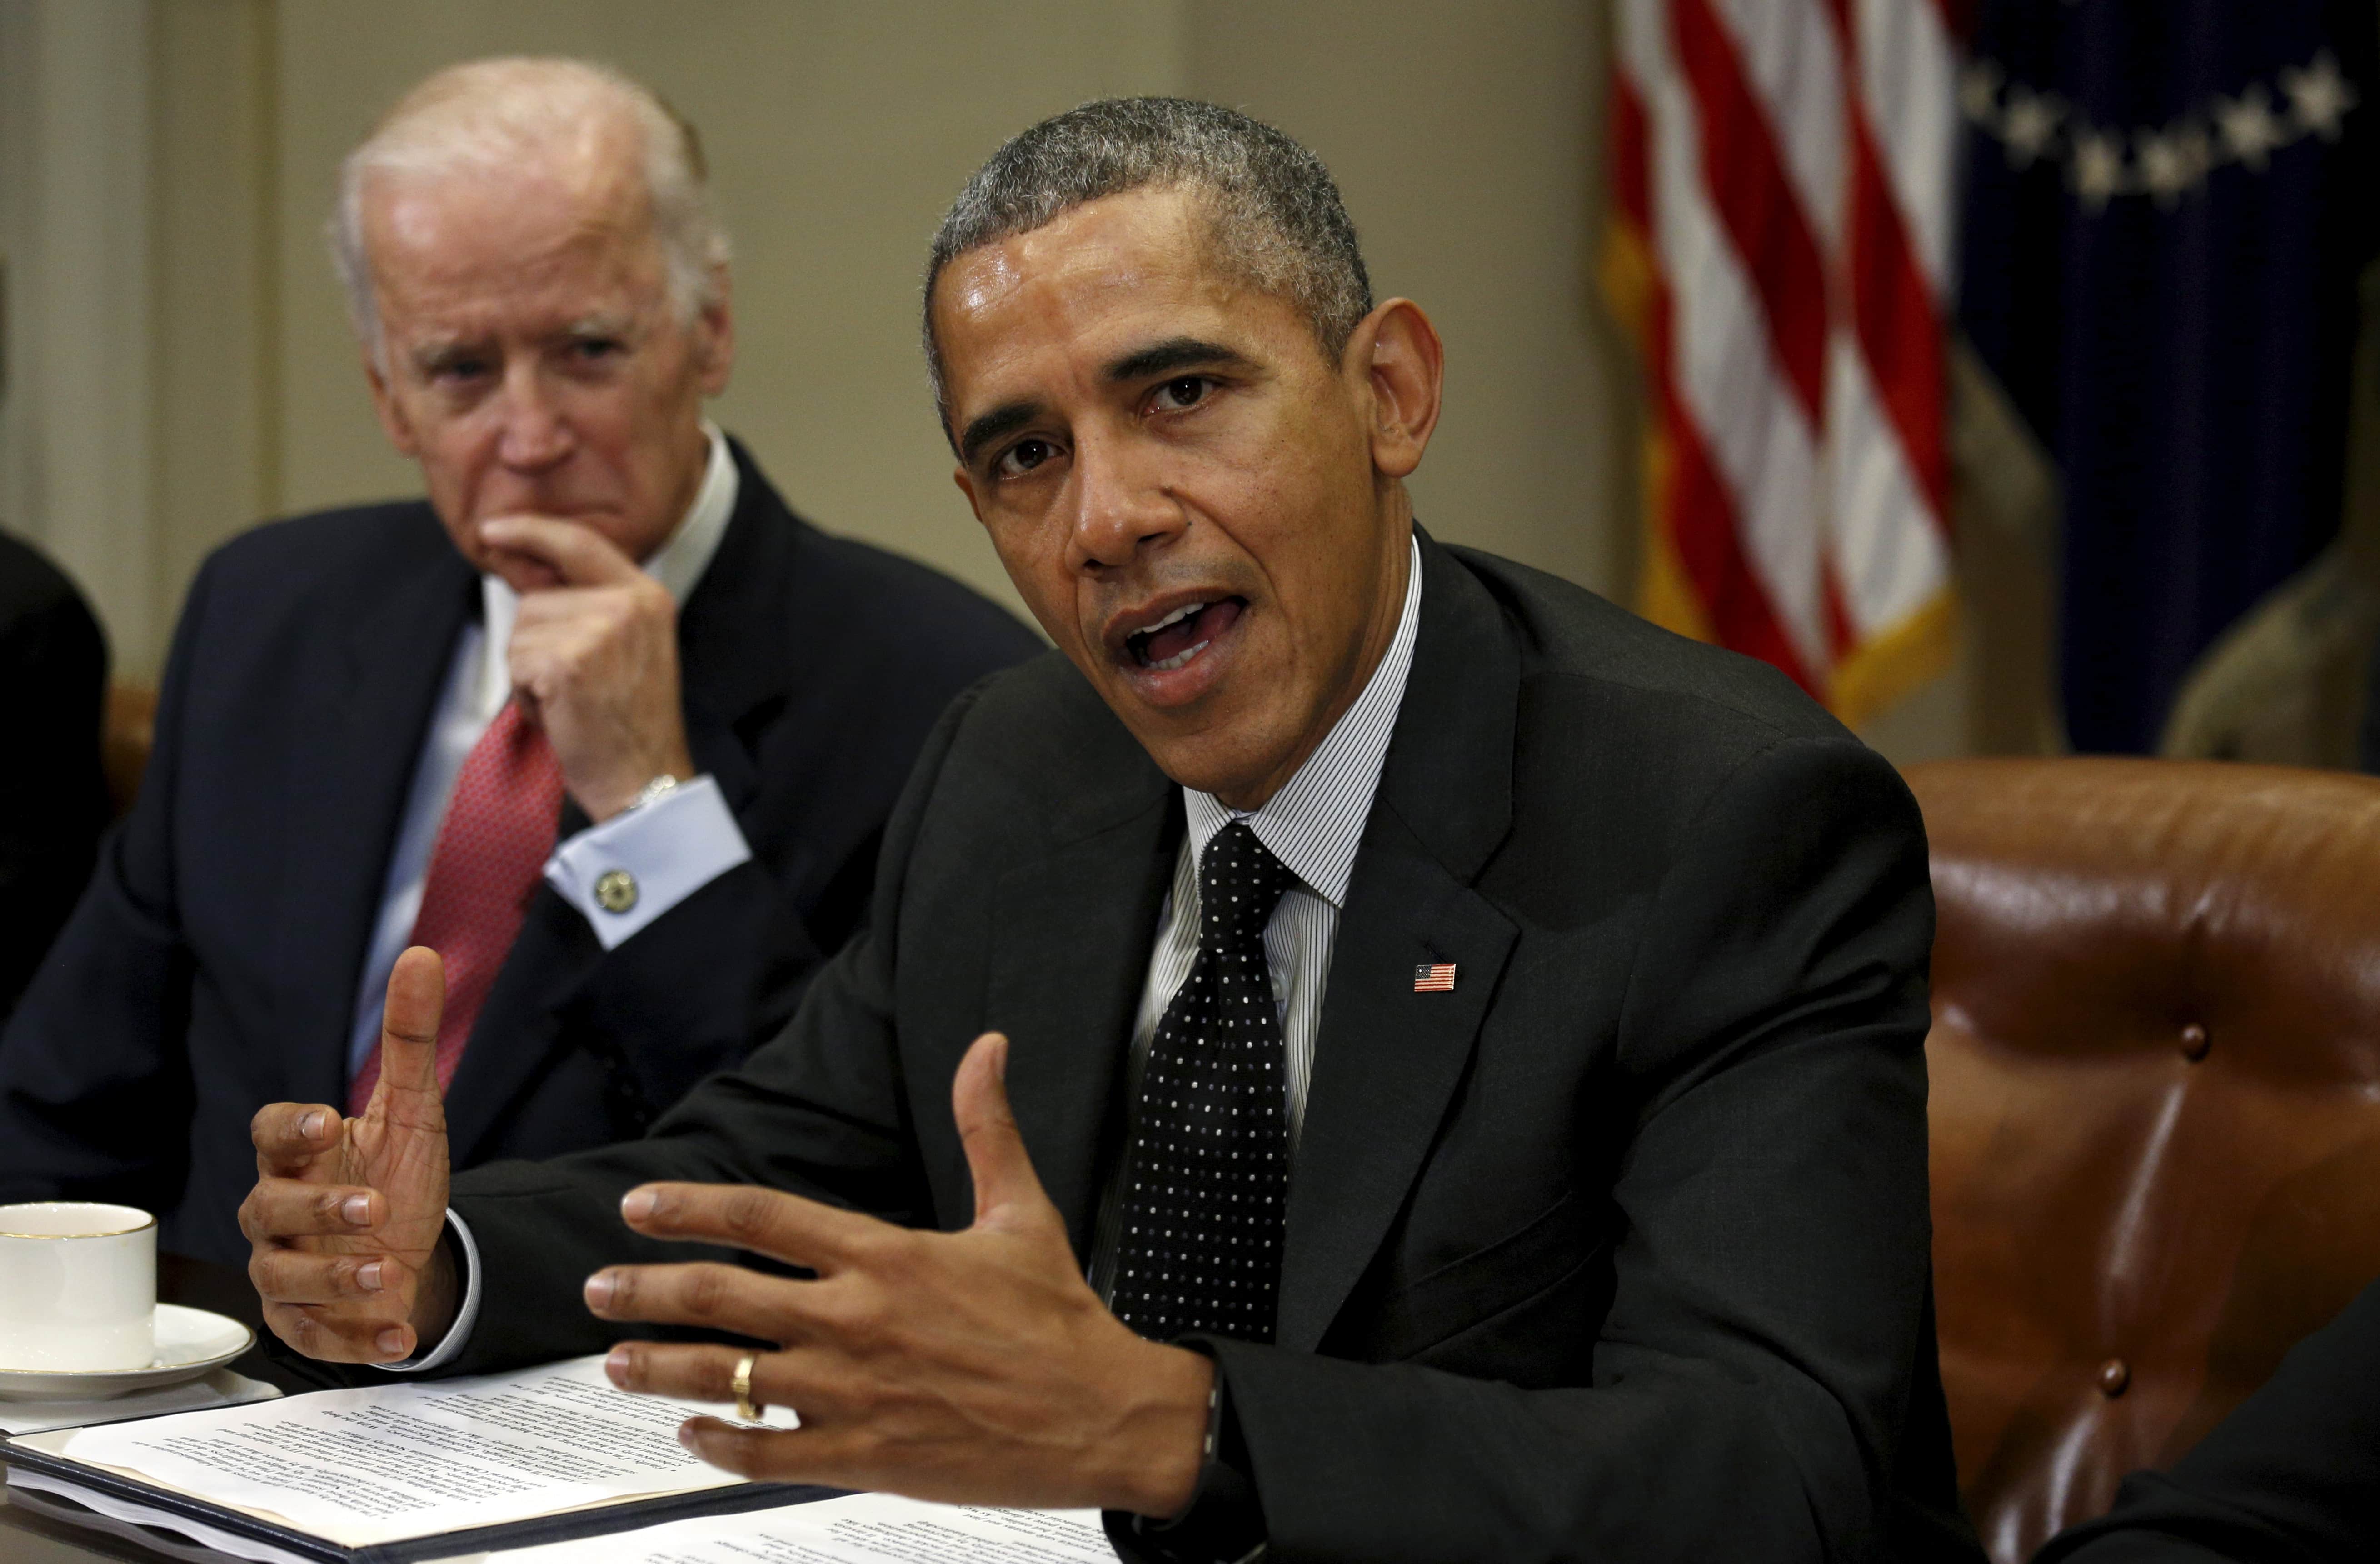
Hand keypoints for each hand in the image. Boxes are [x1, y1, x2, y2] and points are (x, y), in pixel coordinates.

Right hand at [240, 947, 456, 1361]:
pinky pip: (314, 1334)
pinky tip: (399, 1335)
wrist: (415, 1251)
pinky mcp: (306, 1320)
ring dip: (333, 1277)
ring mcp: (287, 1268)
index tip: (327, 1120)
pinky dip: (358, 1339)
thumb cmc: (398, 1175)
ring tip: (387, 1269)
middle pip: (270, 1208)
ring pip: (283, 1275)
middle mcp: (282, 1212)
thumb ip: (410, 1039)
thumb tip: (420, 954)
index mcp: (300, 1156)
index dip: (291, 1128)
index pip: (269, 1133)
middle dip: (319, 1208)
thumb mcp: (415, 1110)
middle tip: (374, 1207)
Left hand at [479, 515, 695, 821]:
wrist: (646, 779)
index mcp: (646, 596)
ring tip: (571, 701)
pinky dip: (526, 695)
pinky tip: (561, 715)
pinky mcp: (568, 662)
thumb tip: (530, 572)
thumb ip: (594, 605)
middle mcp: (627, 604)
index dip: (532, 531)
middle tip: (574, 685)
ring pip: (522, 630)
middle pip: (538, 597)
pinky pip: (516, 663)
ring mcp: (599, 630)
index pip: (580, 543)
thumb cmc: (631, 722)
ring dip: (530, 671)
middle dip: (537, 642)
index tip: (494, 528)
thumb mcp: (631, 647)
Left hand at [588, 1032, 1215, 1516]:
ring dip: (660, 1368)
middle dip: (645, 1289)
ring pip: (726, 1377)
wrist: (1101, 1415)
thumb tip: (987, 1049)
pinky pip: (764, 1453)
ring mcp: (853, 1390)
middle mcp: (856, 1319)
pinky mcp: (863, 1451)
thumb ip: (987, 1127)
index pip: (763, 1216)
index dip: (691, 1207)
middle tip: (599, 1287)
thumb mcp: (1023, 1211)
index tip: (640, 1206)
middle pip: (720, 1296)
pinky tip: (692, 1435)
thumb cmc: (1060, 1318)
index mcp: (887, 1255)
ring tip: (616, 1361)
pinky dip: (717, 1444)